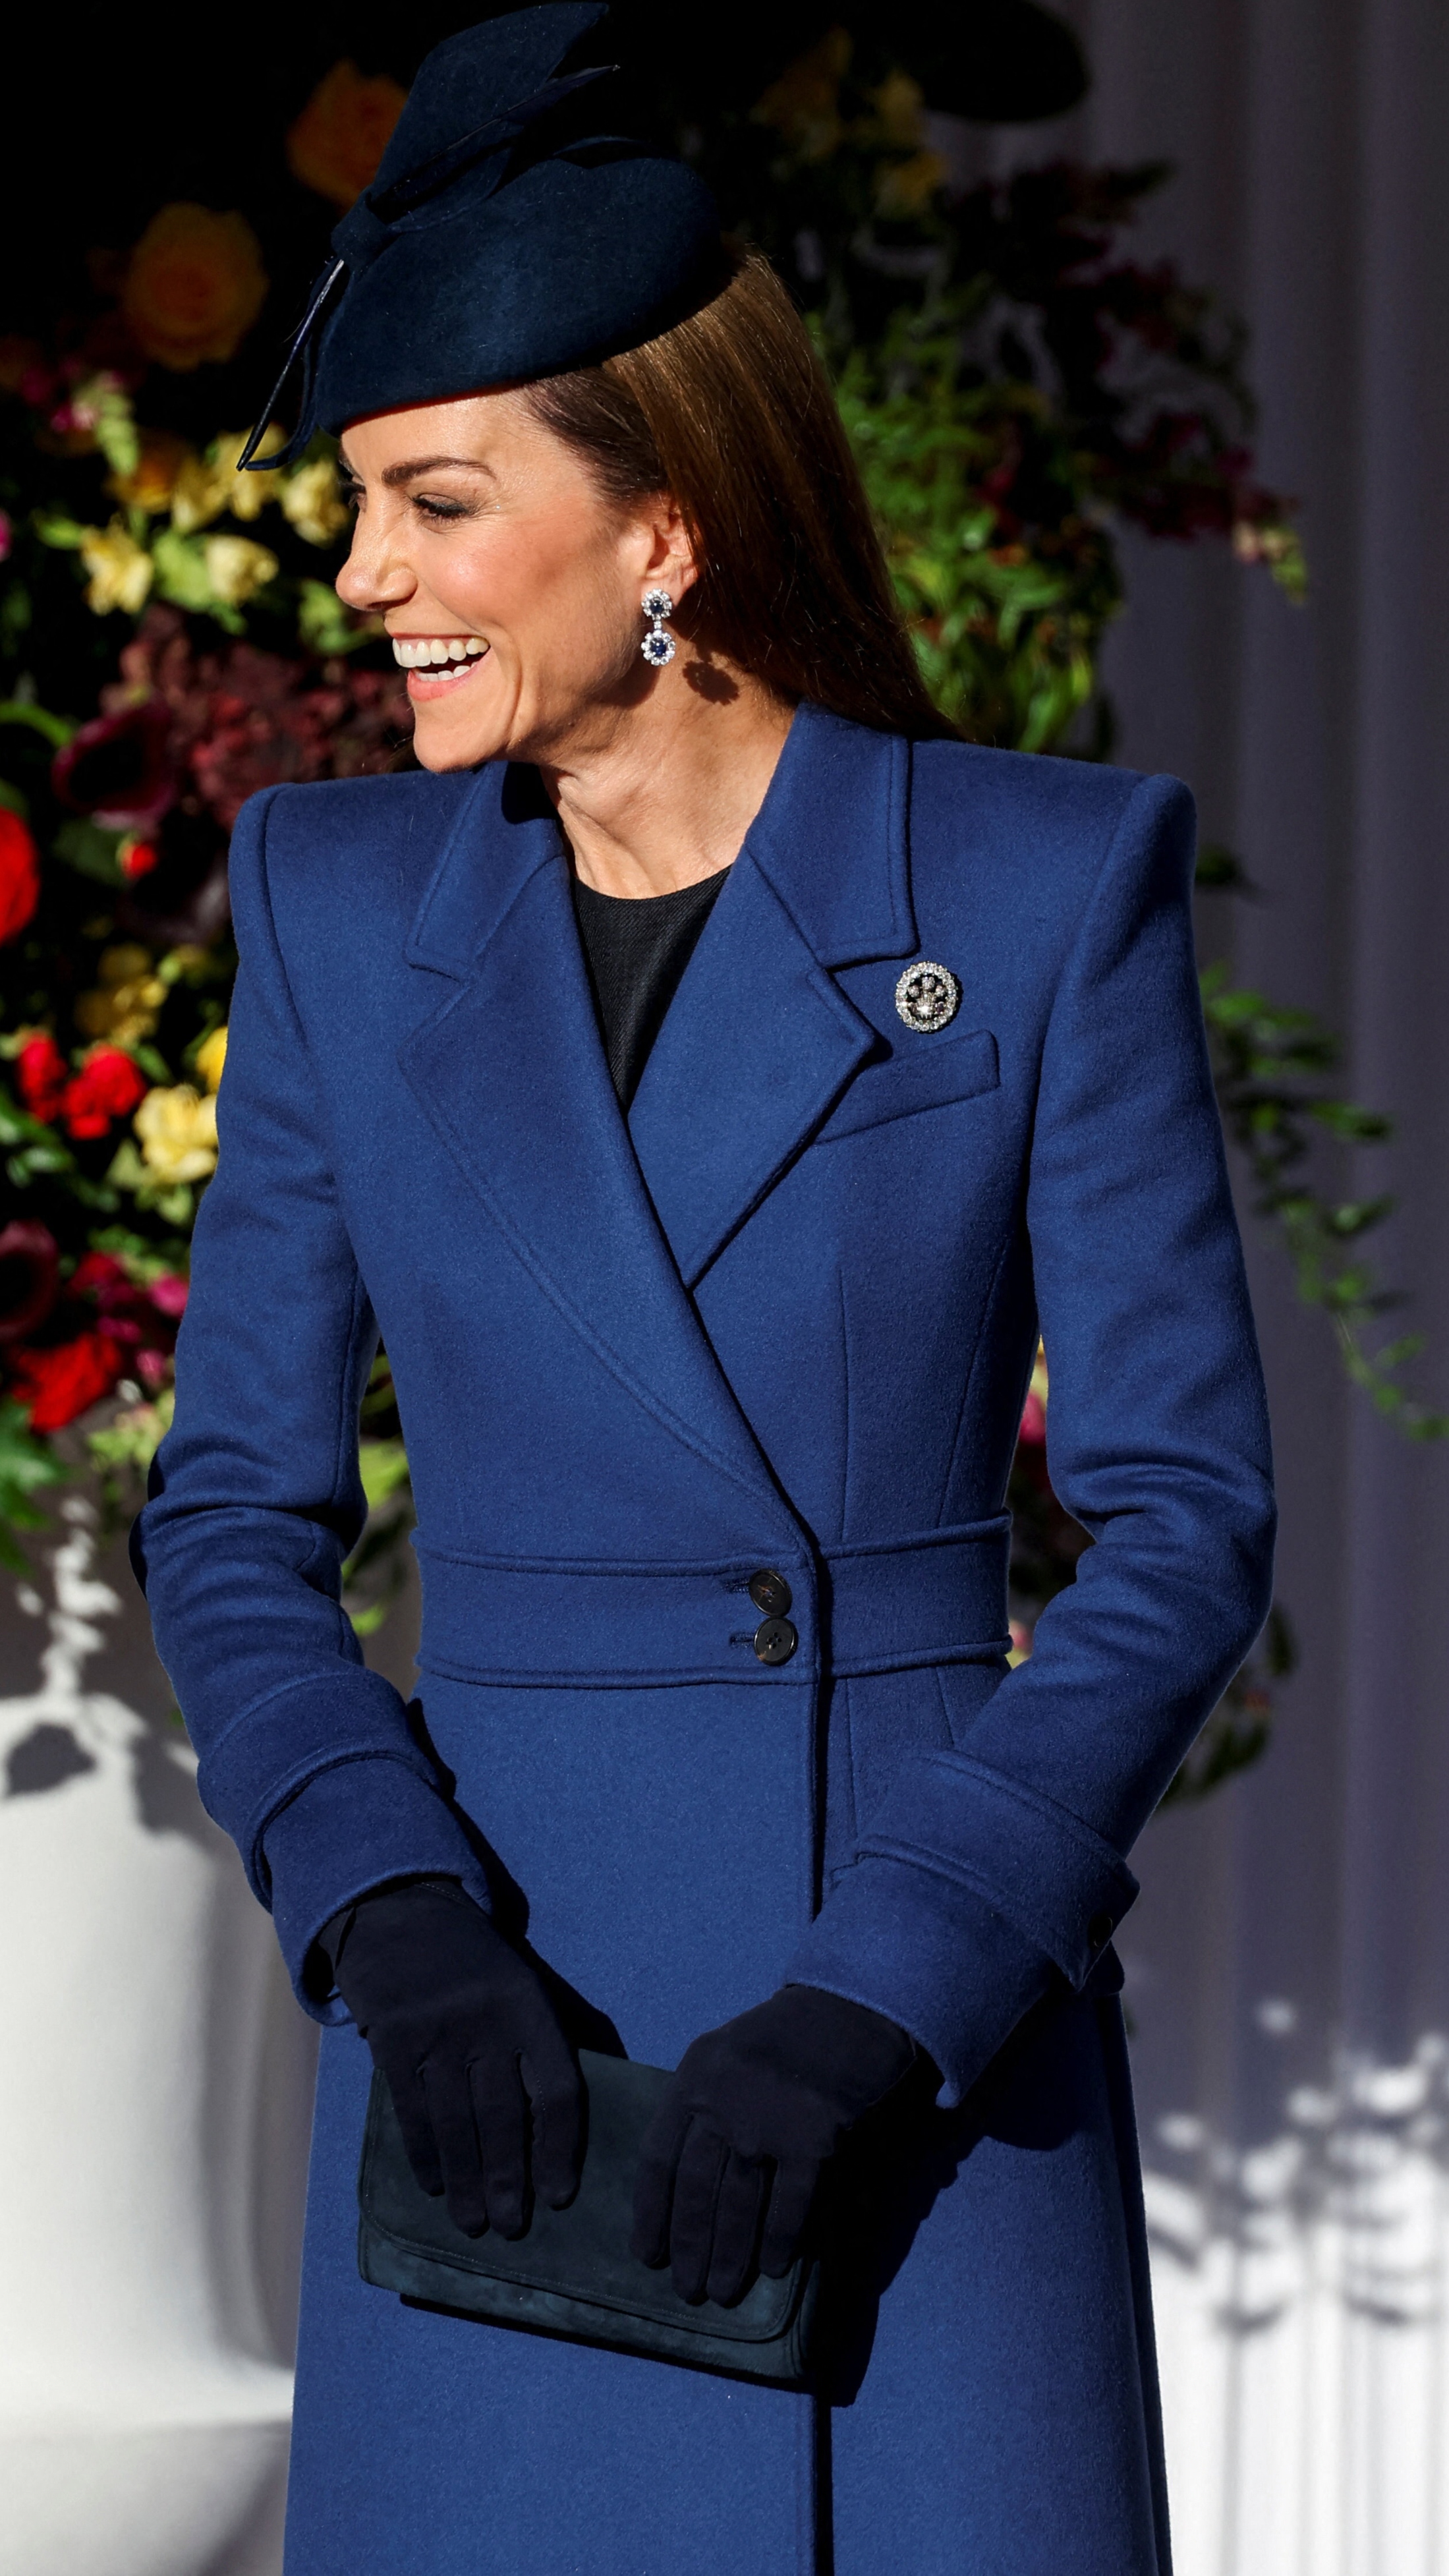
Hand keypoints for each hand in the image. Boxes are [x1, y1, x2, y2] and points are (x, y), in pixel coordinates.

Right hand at [322, 1877, 582, 2238]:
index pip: (557, 2089)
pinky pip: (411, 2109)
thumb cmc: (473, 1961)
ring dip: (465, 2180)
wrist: (399, 1909)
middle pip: (504, 2116)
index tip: (559, 2198)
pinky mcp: (392, 2039)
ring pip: (456, 2121)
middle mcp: (486, 2021)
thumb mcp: (524, 1982)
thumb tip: (588, 2105)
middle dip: (508, 2179)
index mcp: (529, 2008)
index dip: (559, 2149)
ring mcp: (436, 2030)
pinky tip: (431, 2186)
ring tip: (472, 2224)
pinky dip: (423, 2153)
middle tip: (512, 2230)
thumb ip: (553, 2036)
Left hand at [631, 1985, 917, 2305]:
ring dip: (728, 2254)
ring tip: (722, 2291)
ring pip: (738, 2203)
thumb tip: (677, 2190)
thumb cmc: (782, 2039)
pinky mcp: (815, 2136)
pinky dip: (778, 2239)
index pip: (658, 2157)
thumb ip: (700, 2108)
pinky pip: (790, 2203)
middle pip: (695, 2188)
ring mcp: (768, 2118)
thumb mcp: (724, 2057)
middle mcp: (722, 2097)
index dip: (651, 2212)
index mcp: (693, 2075)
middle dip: (689, 2245)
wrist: (850, 2008)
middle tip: (687, 2290)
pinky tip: (772, 2267)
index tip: (646, 2255)